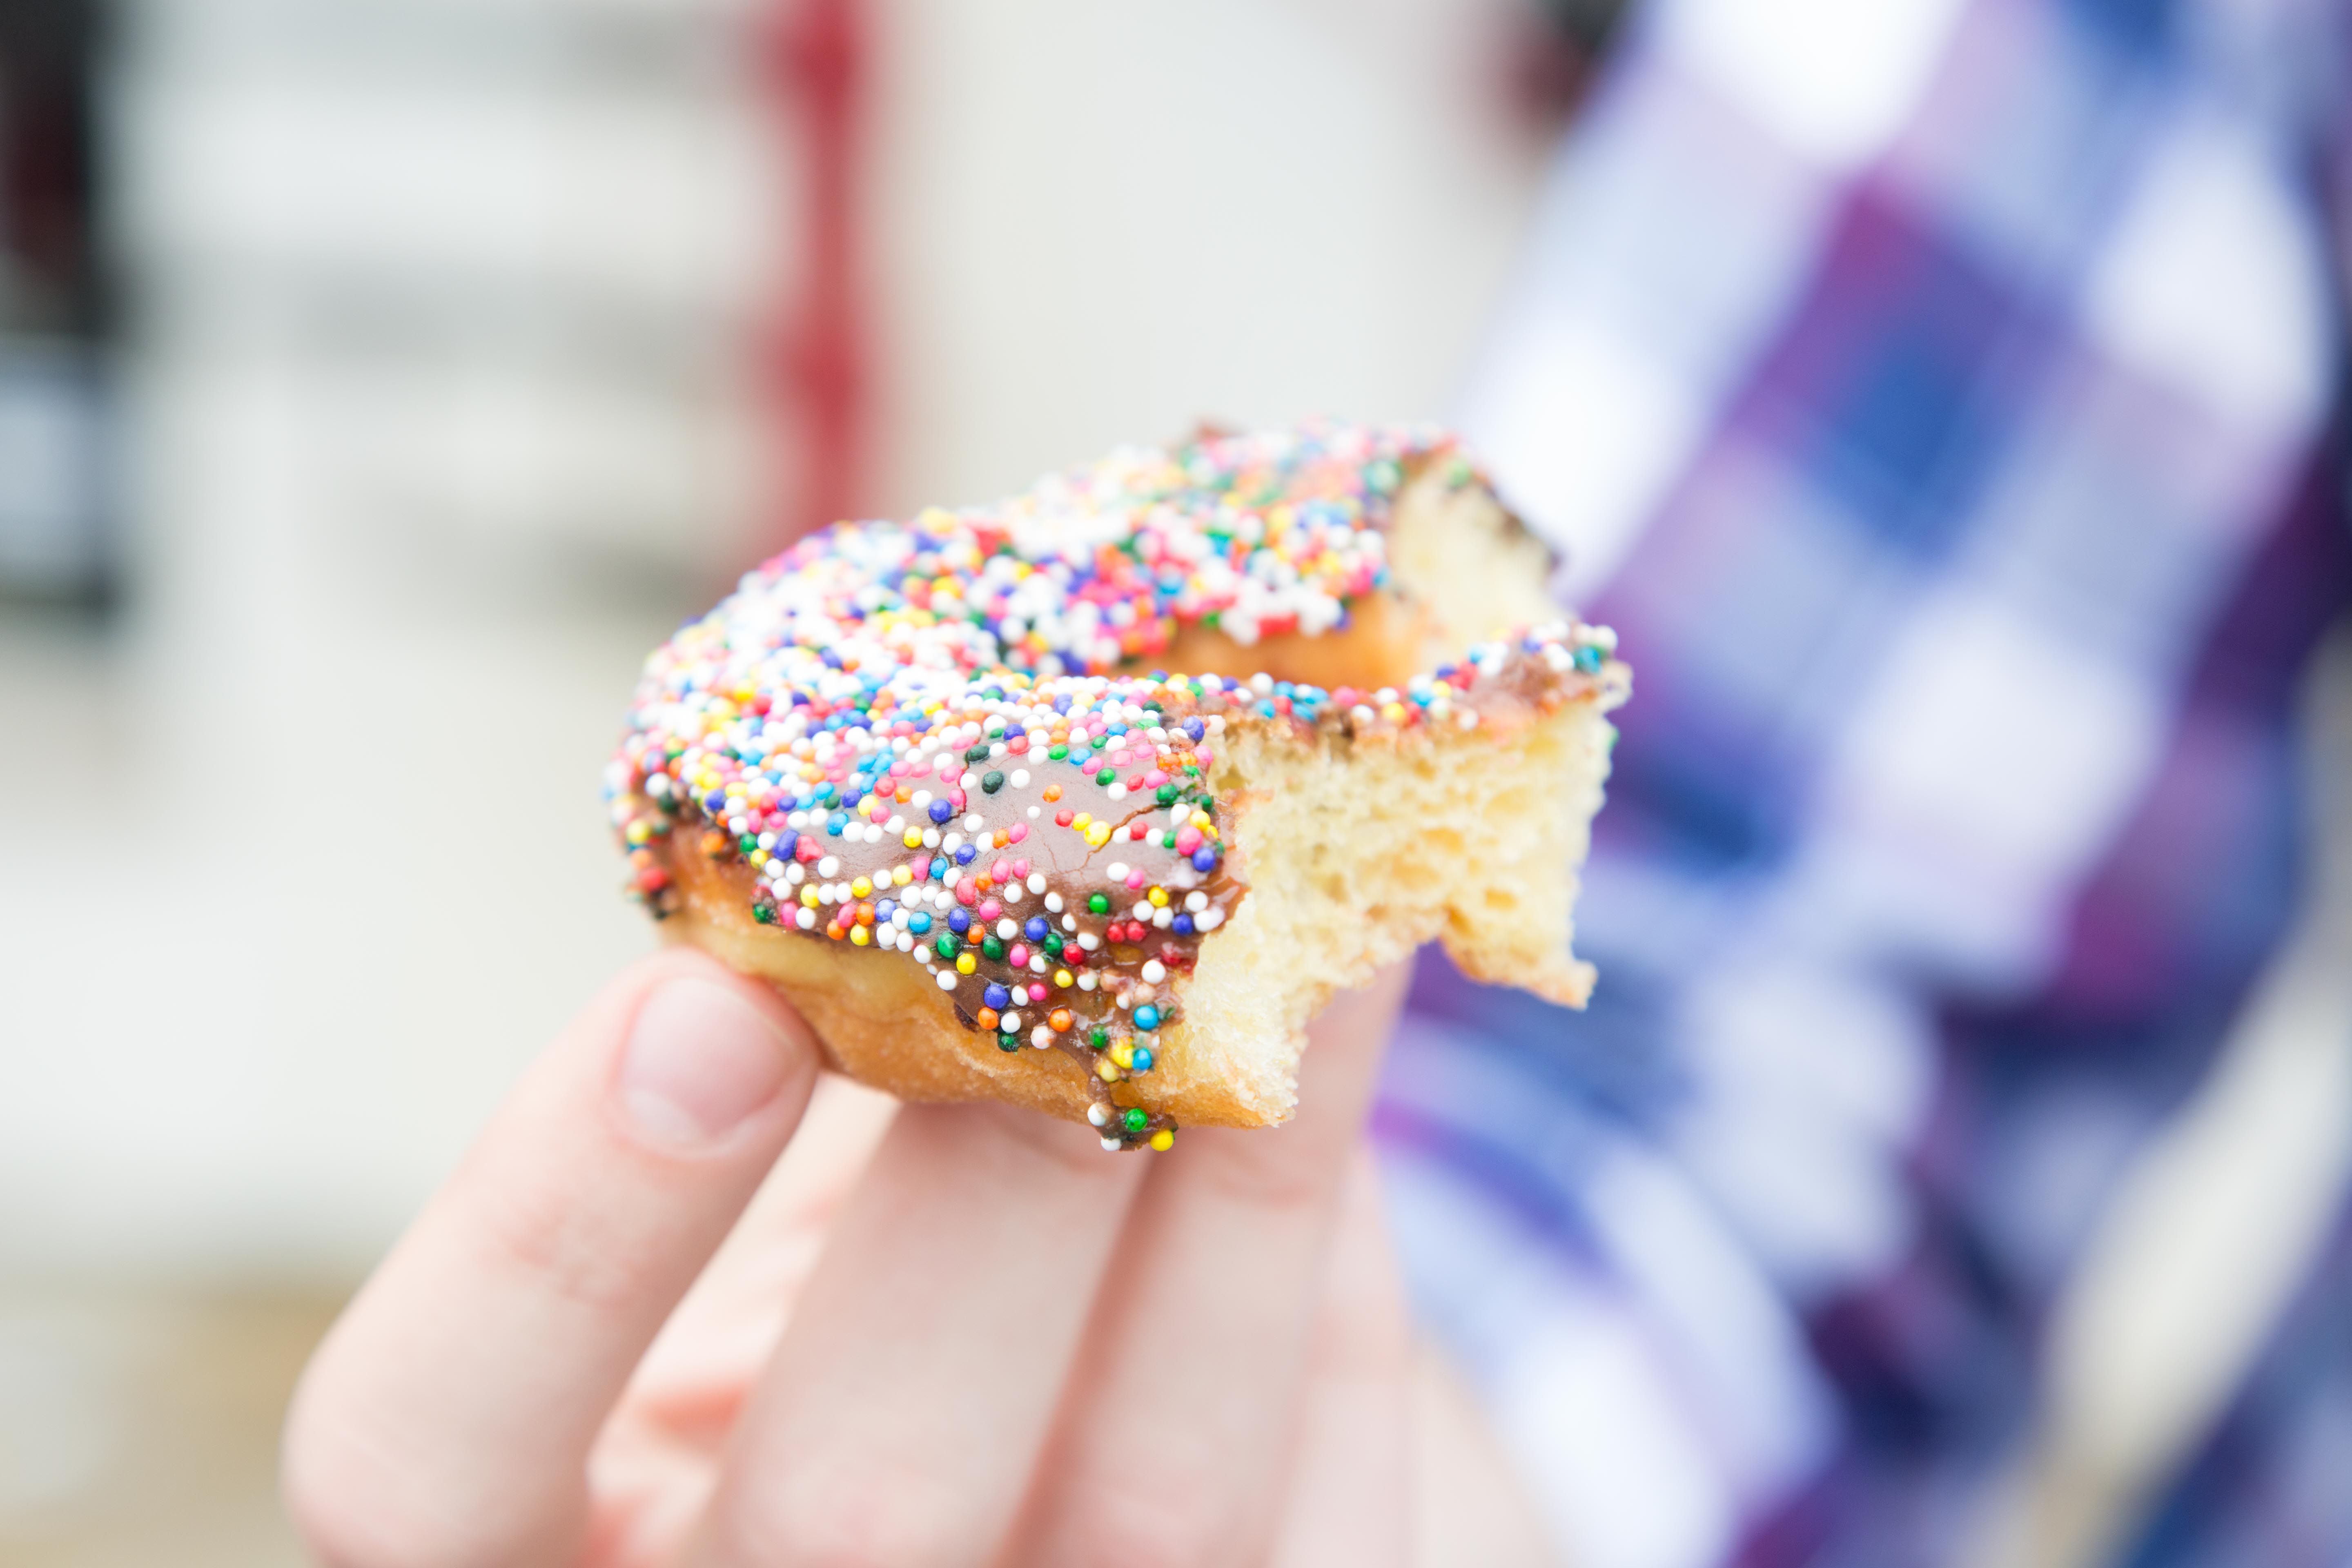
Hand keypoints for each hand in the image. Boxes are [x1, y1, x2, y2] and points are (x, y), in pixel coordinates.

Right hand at [284, 948, 1418, 1566]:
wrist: (1053, 1413)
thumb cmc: (851, 1246)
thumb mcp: (754, 1157)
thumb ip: (783, 1041)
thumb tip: (903, 774)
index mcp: (546, 1531)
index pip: (425, 1466)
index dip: (549, 1241)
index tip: (699, 993)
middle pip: (851, 1507)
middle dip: (986, 1186)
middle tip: (1092, 907)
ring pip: (1145, 1508)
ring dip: (1234, 1189)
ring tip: (1310, 927)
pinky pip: (1336, 1503)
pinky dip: (1339, 1264)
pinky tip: (1346, 1054)